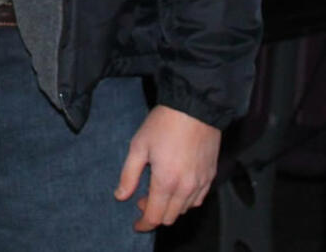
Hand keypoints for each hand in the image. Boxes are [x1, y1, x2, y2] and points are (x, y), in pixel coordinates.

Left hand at [115, 105, 220, 230]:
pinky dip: (185, 201)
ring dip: (169, 207)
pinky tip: (176, 187)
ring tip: (156, 189)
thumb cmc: (163, 124)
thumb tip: (121, 196)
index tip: (136, 225)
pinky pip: (198, 199)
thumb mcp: (138, 146)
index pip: (155, 216)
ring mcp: (202, 183)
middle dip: (154, 214)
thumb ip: (129, 175)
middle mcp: (187, 188)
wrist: (194, 108)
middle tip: (142, 199)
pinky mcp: (211, 176)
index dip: (144, 224)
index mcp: (166, 182)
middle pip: (170, 217)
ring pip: (185, 210)